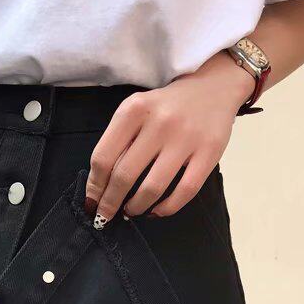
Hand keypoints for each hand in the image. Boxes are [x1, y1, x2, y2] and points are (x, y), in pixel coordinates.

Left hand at [84, 51, 254, 224]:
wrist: (212, 87)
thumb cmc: (164, 107)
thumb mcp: (135, 111)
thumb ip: (118, 141)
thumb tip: (100, 187)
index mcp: (133, 110)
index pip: (104, 157)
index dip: (94, 186)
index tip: (91, 203)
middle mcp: (159, 122)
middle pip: (124, 175)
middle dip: (110, 203)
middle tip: (105, 217)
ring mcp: (186, 138)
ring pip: (153, 187)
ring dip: (136, 207)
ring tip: (131, 211)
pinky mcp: (209, 152)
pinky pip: (185, 191)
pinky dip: (167, 208)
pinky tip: (157, 211)